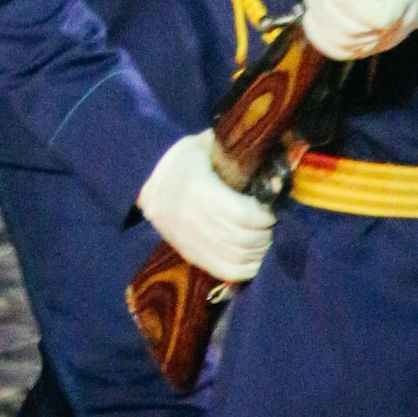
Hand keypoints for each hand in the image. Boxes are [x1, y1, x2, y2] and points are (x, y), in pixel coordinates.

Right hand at [138, 130, 271, 281]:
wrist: (142, 172)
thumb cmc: (187, 158)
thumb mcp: (208, 146)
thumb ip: (240, 159)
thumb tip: (275, 183)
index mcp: (196, 188)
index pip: (242, 216)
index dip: (263, 216)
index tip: (268, 210)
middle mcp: (188, 217)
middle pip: (242, 239)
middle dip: (264, 233)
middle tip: (267, 224)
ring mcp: (186, 239)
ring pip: (237, 258)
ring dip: (257, 251)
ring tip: (260, 237)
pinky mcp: (187, 252)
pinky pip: (225, 271)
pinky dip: (245, 268)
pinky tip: (251, 255)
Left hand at [300, 0, 417, 59]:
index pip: (379, 16)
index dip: (348, 3)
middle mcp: (400, 25)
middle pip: (354, 31)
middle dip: (325, 6)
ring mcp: (385, 40)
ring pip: (345, 44)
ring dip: (319, 20)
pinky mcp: (371, 47)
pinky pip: (341, 53)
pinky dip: (319, 37)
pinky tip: (312, 17)